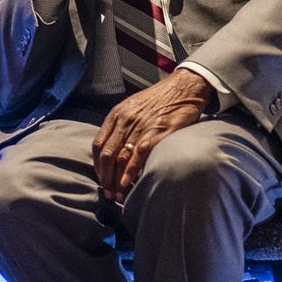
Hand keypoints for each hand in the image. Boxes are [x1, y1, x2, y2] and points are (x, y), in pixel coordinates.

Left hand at [91, 69, 215, 202]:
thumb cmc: (160, 99)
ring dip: (115, 180)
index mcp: (117, 115)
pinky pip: (138, 155)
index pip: (98, 144)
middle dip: (104, 177)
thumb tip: (114, 147)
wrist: (184, 86)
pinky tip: (127, 185)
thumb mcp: (133, 107)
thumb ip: (122, 125)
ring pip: (120, 158)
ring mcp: (140, 127)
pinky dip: (130, 172)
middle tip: (106, 193)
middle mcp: (125, 121)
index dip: (97, 165)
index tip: (101, 178)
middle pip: (106, 154)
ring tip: (116, 195)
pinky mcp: (157, 132)